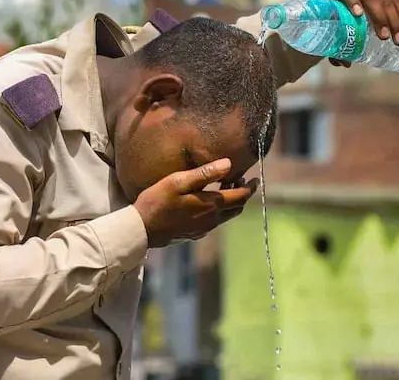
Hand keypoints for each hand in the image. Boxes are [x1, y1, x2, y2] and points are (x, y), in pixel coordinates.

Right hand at [133, 158, 257, 247]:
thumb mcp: (179, 181)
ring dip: (230, 202)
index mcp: (211, 205)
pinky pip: (215, 222)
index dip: (250, 187)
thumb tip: (229, 164)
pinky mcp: (196, 234)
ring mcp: (204, 229)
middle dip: (242, 194)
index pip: (241, 196)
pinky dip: (219, 210)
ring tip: (224, 187)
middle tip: (239, 180)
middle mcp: (212, 219)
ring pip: (227, 216)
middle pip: (237, 208)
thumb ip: (205, 173)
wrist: (142, 229)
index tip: (255, 178)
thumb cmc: (157, 201)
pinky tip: (207, 202)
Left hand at [327, 0, 398, 67]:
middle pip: (371, 0)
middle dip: (380, 18)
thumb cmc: (338, 23)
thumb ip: (335, 49)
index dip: (351, 3)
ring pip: (387, 2)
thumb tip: (346, 63)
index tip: (358, 15)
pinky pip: (397, 1)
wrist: (346, 5)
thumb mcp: (333, 32)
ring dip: (395, 20)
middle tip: (385, 37)